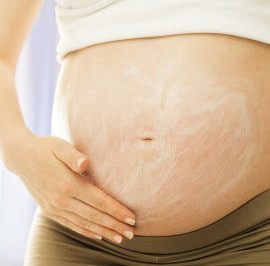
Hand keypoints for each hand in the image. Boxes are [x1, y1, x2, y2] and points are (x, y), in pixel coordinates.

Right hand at [4, 133, 135, 243]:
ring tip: (120, 238)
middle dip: (115, 225)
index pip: (99, 201)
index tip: (132, 218)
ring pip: (84, 224)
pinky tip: (98, 235)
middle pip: (94, 216)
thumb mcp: (59, 146)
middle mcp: (61, 200)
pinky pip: (71, 225)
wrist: (21, 157)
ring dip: (104, 232)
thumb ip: (73, 155)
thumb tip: (85, 162)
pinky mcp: (49, 211)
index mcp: (68, 184)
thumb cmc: (46, 148)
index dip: (116, 211)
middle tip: (132, 233)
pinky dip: (86, 231)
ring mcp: (54, 207)